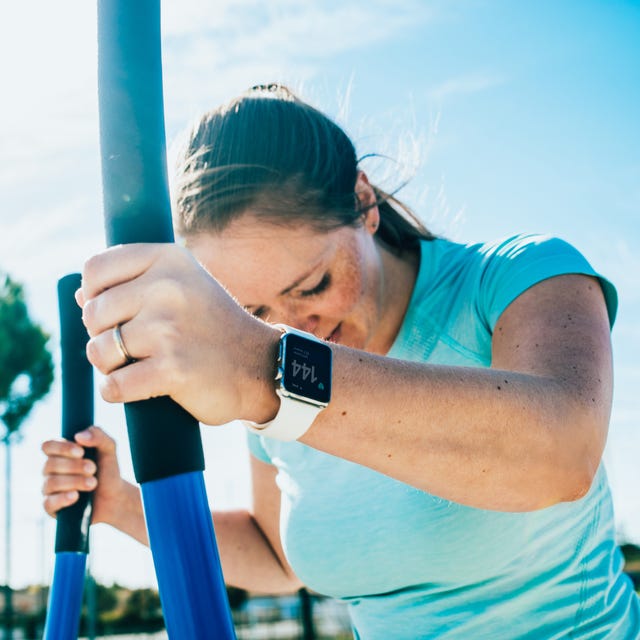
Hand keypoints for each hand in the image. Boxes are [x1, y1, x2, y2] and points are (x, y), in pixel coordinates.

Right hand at [41, 426, 125, 524]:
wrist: (114, 497)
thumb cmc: (107, 470)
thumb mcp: (108, 449)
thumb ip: (98, 435)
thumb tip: (79, 436)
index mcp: (60, 453)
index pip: (48, 446)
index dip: (62, 448)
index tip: (82, 452)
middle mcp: (50, 471)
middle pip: (50, 464)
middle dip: (75, 466)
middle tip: (93, 468)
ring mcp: (49, 490)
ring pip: (51, 483)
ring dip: (75, 481)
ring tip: (93, 483)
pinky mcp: (51, 508)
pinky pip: (48, 503)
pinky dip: (63, 498)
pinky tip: (76, 496)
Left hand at [78, 243, 279, 424]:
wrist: (260, 366)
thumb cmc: (214, 328)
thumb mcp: (186, 286)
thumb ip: (136, 283)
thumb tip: (80, 296)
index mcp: (169, 259)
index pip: (95, 270)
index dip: (95, 296)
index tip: (120, 313)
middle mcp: (168, 287)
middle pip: (92, 314)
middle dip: (104, 336)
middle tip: (135, 346)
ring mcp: (169, 329)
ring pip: (98, 352)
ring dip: (111, 367)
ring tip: (140, 365)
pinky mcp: (172, 369)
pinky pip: (113, 386)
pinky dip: (118, 392)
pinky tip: (141, 387)